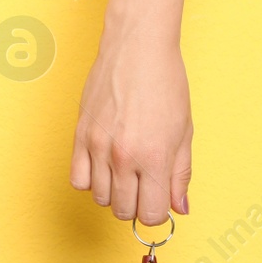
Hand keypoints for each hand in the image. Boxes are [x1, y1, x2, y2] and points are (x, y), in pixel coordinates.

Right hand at [69, 21, 192, 225]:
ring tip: (125, 172)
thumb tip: (180, 208)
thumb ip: (180, 175)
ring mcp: (98, 147)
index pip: (151, 214)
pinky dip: (91, 180)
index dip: (157, 211)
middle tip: (144, 185)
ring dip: (114, 193)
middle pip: (123, 210)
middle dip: (136, 204)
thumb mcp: (183, 132)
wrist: (137, 48)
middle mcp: (124, 156)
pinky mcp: (80, 136)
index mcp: (155, 157)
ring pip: (100, 198)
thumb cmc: (164, 83)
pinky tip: (104, 166)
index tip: (159, 200)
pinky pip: (78, 179)